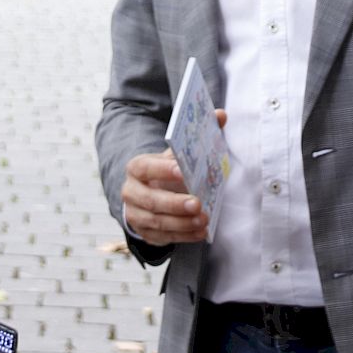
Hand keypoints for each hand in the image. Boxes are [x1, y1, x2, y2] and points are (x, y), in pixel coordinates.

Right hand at [120, 109, 224, 245]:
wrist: (146, 195)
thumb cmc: (166, 172)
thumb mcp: (176, 155)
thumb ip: (196, 136)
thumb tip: (221, 115)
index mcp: (137, 168)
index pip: (145, 167)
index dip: (162, 170)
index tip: (183, 171)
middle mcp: (132, 192)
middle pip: (150, 199)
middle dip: (174, 203)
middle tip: (198, 203)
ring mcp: (136, 215)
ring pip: (157, 221)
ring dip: (182, 223)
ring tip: (203, 221)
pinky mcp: (146, 233)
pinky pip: (164, 237)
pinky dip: (184, 236)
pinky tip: (200, 233)